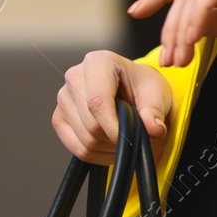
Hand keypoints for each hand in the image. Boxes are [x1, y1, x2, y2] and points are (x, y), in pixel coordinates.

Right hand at [52, 50, 172, 164]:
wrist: (133, 90)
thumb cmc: (143, 87)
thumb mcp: (157, 93)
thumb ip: (154, 111)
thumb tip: (155, 129)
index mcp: (98, 62)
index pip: (98, 101)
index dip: (113, 126)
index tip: (130, 139)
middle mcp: (75, 76)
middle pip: (90, 124)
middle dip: (115, 139)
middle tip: (134, 137)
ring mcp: (64, 98)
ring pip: (84, 139)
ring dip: (107, 148)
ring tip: (125, 139)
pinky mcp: (59, 117)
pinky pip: (75, 147)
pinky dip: (96, 155)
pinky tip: (111, 147)